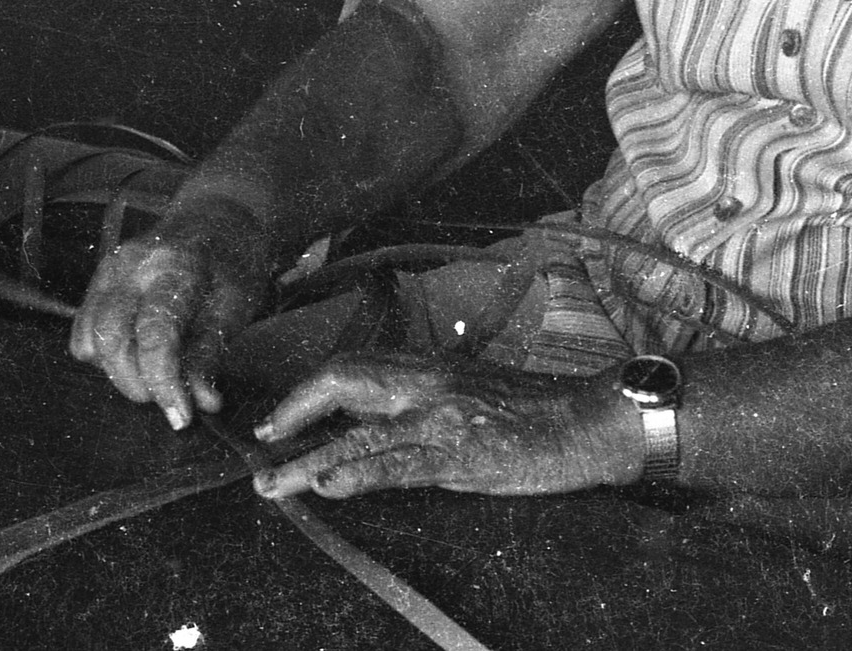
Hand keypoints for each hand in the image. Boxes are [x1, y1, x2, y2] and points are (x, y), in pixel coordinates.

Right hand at [69, 196, 279, 431]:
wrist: (218, 216)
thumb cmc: (233, 262)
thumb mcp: (237, 306)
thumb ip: (211, 354)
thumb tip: (201, 403)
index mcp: (176, 267)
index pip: (156, 335)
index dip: (164, 383)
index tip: (180, 418)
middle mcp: (133, 263)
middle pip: (111, 337)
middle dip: (135, 382)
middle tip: (166, 401)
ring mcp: (110, 267)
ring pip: (90, 334)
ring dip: (116, 370)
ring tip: (150, 377)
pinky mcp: (99, 275)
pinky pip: (83, 324)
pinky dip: (101, 351)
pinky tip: (132, 356)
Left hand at [250, 353, 634, 499]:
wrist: (590, 420)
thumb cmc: (534, 411)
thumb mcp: (468, 389)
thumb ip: (421, 397)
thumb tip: (372, 418)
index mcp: (427, 366)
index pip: (351, 366)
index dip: (307, 392)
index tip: (277, 420)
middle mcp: (427, 383)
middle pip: (341, 381)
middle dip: (293, 412)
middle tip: (262, 445)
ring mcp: (441, 418)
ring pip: (359, 433)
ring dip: (307, 460)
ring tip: (272, 483)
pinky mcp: (461, 454)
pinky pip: (398, 464)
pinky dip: (357, 474)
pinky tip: (327, 484)